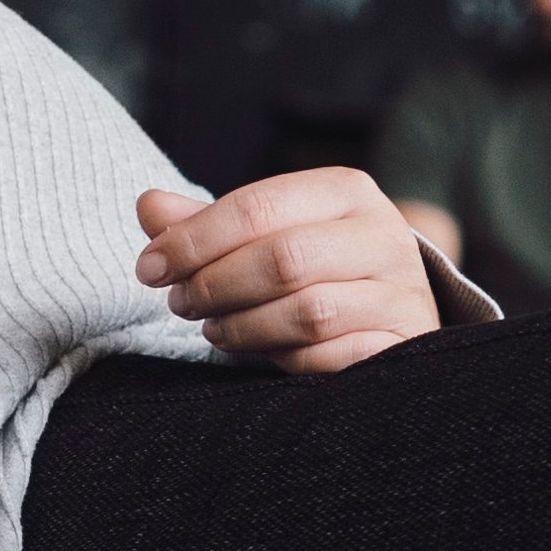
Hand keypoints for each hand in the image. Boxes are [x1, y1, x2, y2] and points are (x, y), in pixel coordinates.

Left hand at [135, 169, 439, 372]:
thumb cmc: (317, 267)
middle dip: (216, 285)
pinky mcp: (402, 343)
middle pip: (282, 259)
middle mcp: (384, 235)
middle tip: (179, 302)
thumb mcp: (266, 234)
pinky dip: (286, 359)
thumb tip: (148, 206)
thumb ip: (209, 223)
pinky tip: (263, 353)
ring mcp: (400, 292)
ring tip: (214, 329)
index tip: (149, 268)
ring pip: (307, 313)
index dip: (194, 239)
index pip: (257, 207)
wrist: (395, 313)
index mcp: (346, 192)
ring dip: (244, 326)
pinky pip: (332, 357)